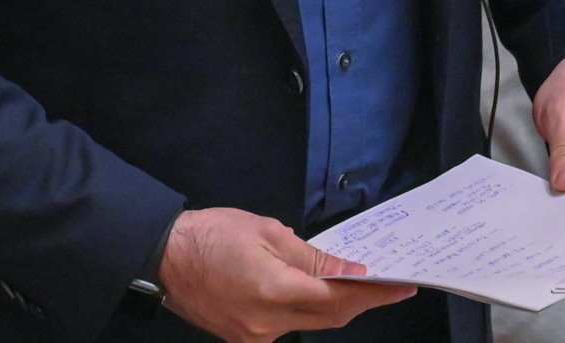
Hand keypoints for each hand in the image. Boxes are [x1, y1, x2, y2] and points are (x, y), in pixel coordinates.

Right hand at [157, 207, 414, 342]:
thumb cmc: (213, 233)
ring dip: (336, 308)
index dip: (373, 293)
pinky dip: (308, 312)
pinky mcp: (245, 339)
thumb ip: (311, 257)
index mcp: (274, 291)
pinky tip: (316, 295)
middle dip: (362, 303)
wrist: (163, 257)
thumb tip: (349, 272)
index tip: (402, 286)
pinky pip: (288, 327)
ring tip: (358, 287)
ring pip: (311, 326)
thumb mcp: (266, 231)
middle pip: (330, 319)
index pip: (339, 298)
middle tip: (389, 286)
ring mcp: (255, 337)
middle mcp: (268, 323)